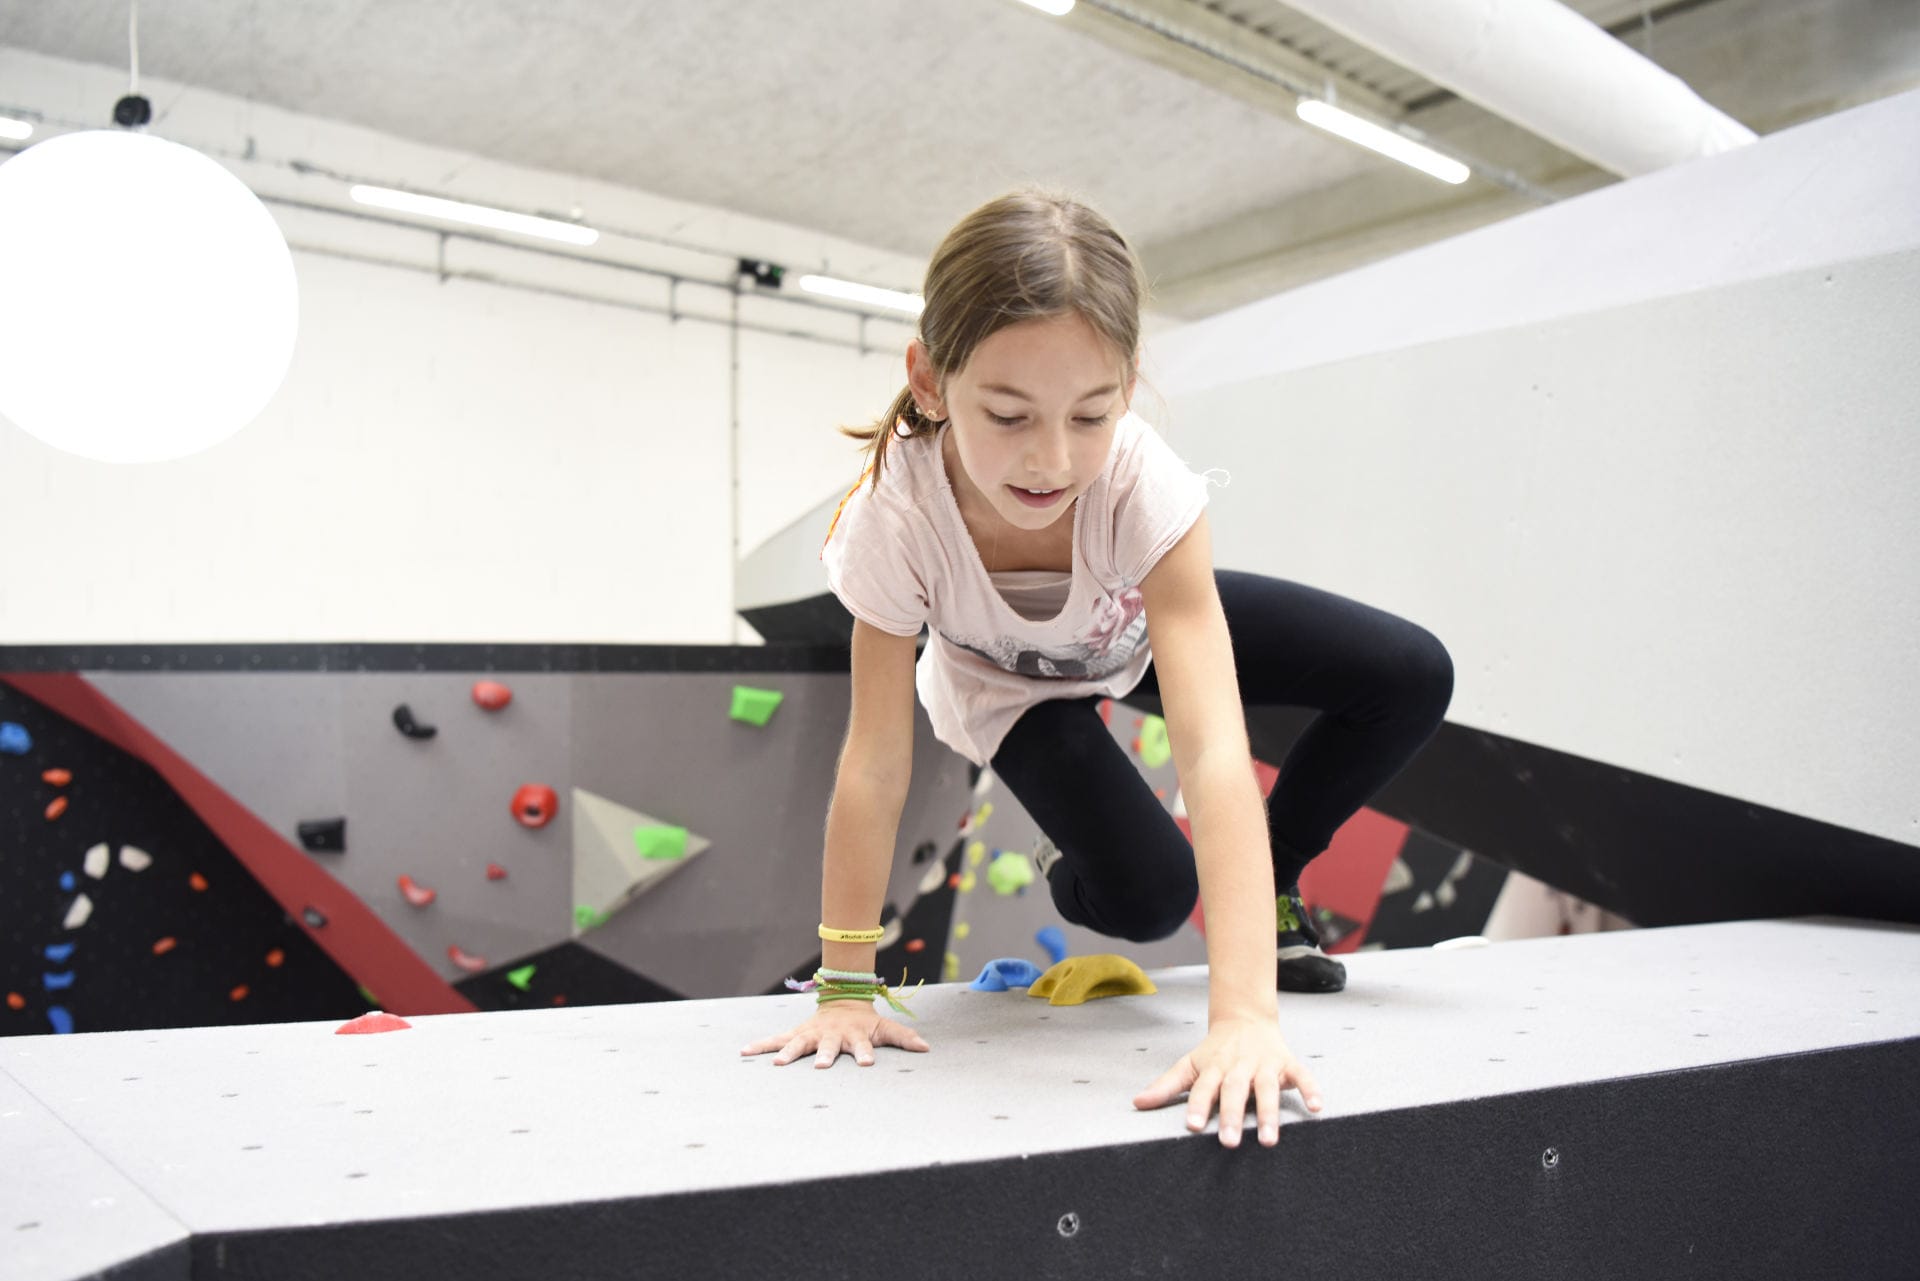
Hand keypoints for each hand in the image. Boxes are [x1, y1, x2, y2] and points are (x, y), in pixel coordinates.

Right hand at [741, 1000, 930, 1068]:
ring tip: (776, 1064)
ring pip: (798, 1044)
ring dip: (788, 1053)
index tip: (867, 1063)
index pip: (862, 1046)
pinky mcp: (797, 1035)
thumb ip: (904, 1038)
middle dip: (825, 1055)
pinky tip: (744, 1052)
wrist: (843, 1000)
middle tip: (821, 1066)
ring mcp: (812, 1035)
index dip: (865, 1054)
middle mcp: (831, 1036)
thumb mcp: (886, 1028)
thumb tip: (926, 1048)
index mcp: (854, 1036)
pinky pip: (776, 1040)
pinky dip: (760, 1046)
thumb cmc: (865, 1022)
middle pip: (828, 1047)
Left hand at [1133, 1015, 1323, 1147]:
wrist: (1245, 1017)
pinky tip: (1317, 1108)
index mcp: (1214, 1067)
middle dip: (1233, 1116)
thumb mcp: (1190, 1064)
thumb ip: (1167, 1085)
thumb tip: (1137, 1103)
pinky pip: (1302, 1076)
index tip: (1194, 1127)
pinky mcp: (1287, 1063)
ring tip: (1270, 1140)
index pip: (1204, 1088)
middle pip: (1234, 1091)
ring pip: (1267, 1089)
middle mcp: (1239, 1066)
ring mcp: (1265, 1064)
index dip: (1199, 1106)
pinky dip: (1310, 1090)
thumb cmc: (1215, 1050)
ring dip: (1269, 1113)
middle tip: (1230, 1143)